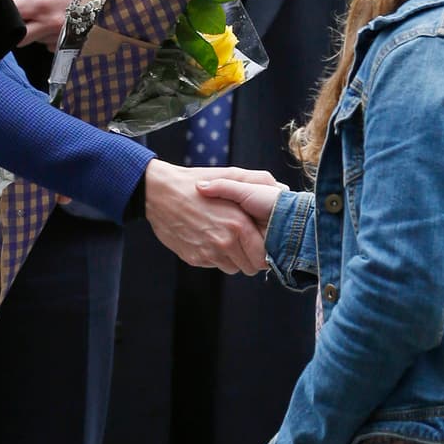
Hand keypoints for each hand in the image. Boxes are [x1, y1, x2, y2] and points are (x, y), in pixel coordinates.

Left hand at [11, 0, 77, 49]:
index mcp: (42, 3)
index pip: (11, 14)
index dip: (7, 9)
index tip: (11, 4)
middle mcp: (50, 24)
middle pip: (18, 38)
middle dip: (17, 27)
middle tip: (25, 13)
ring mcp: (62, 37)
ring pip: (36, 40)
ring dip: (37, 29)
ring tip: (50, 12)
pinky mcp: (71, 45)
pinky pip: (51, 44)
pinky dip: (50, 35)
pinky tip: (60, 21)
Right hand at [143, 161, 269, 274]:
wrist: (159, 193)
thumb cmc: (196, 182)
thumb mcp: (230, 175)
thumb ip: (259, 181)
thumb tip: (283, 189)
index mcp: (238, 225)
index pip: (263, 258)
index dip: (266, 253)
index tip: (261, 243)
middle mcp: (224, 243)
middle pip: (250, 267)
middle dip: (250, 257)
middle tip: (245, 241)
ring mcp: (207, 253)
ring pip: (232, 269)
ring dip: (233, 258)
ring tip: (226, 237)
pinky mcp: (194, 259)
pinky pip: (213, 265)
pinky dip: (214, 256)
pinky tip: (208, 237)